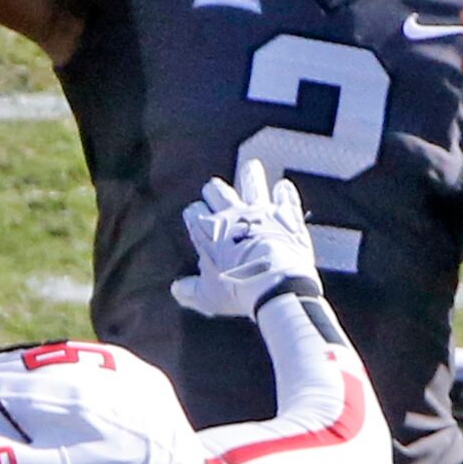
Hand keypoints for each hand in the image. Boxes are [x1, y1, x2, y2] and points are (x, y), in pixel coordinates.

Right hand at [170, 159, 324, 319]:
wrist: (274, 284)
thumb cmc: (238, 290)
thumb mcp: (209, 296)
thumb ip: (192, 290)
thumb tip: (177, 289)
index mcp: (208, 231)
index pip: (193, 213)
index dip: (194, 215)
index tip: (195, 217)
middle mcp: (232, 215)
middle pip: (217, 192)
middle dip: (214, 190)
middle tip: (213, 188)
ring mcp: (260, 212)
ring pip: (251, 183)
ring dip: (250, 176)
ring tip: (251, 167)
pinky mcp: (285, 214)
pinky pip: (285, 197)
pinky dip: (284, 192)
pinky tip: (284, 186)